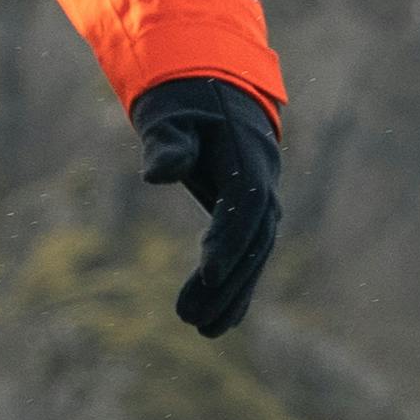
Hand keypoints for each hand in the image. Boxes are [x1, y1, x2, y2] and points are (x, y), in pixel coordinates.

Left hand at [128, 80, 284, 339]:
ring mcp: (262, 201)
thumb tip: (156, 173)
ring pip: (254, 257)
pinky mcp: (250, 215)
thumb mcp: (168, 115)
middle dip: (227, 282)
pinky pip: (249, 257)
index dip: (228, 239)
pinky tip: (219, 323)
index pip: (244, 206)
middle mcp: (264, 183)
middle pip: (253, 242)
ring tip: (202, 331)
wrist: (214, 88)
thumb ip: (166, 142)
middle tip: (191, 319)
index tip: (207, 272)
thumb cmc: (185, 102)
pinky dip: (237, 289)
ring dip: (232, 295)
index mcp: (247, 157)